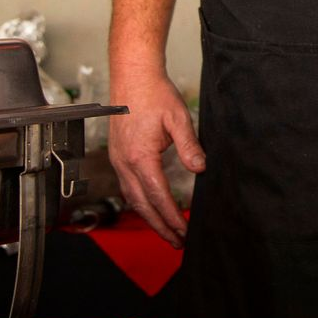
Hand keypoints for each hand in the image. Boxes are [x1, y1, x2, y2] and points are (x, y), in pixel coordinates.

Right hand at [107, 71, 204, 247]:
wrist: (132, 75)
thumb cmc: (154, 93)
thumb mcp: (178, 118)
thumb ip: (189, 145)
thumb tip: (200, 168)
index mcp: (140, 156)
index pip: (158, 196)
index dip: (172, 217)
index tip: (184, 231)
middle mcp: (125, 162)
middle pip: (142, 205)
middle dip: (160, 226)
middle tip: (177, 242)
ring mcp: (118, 160)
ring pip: (133, 199)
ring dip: (149, 217)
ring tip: (167, 231)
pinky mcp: (118, 155)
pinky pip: (128, 187)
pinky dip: (141, 202)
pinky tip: (151, 206)